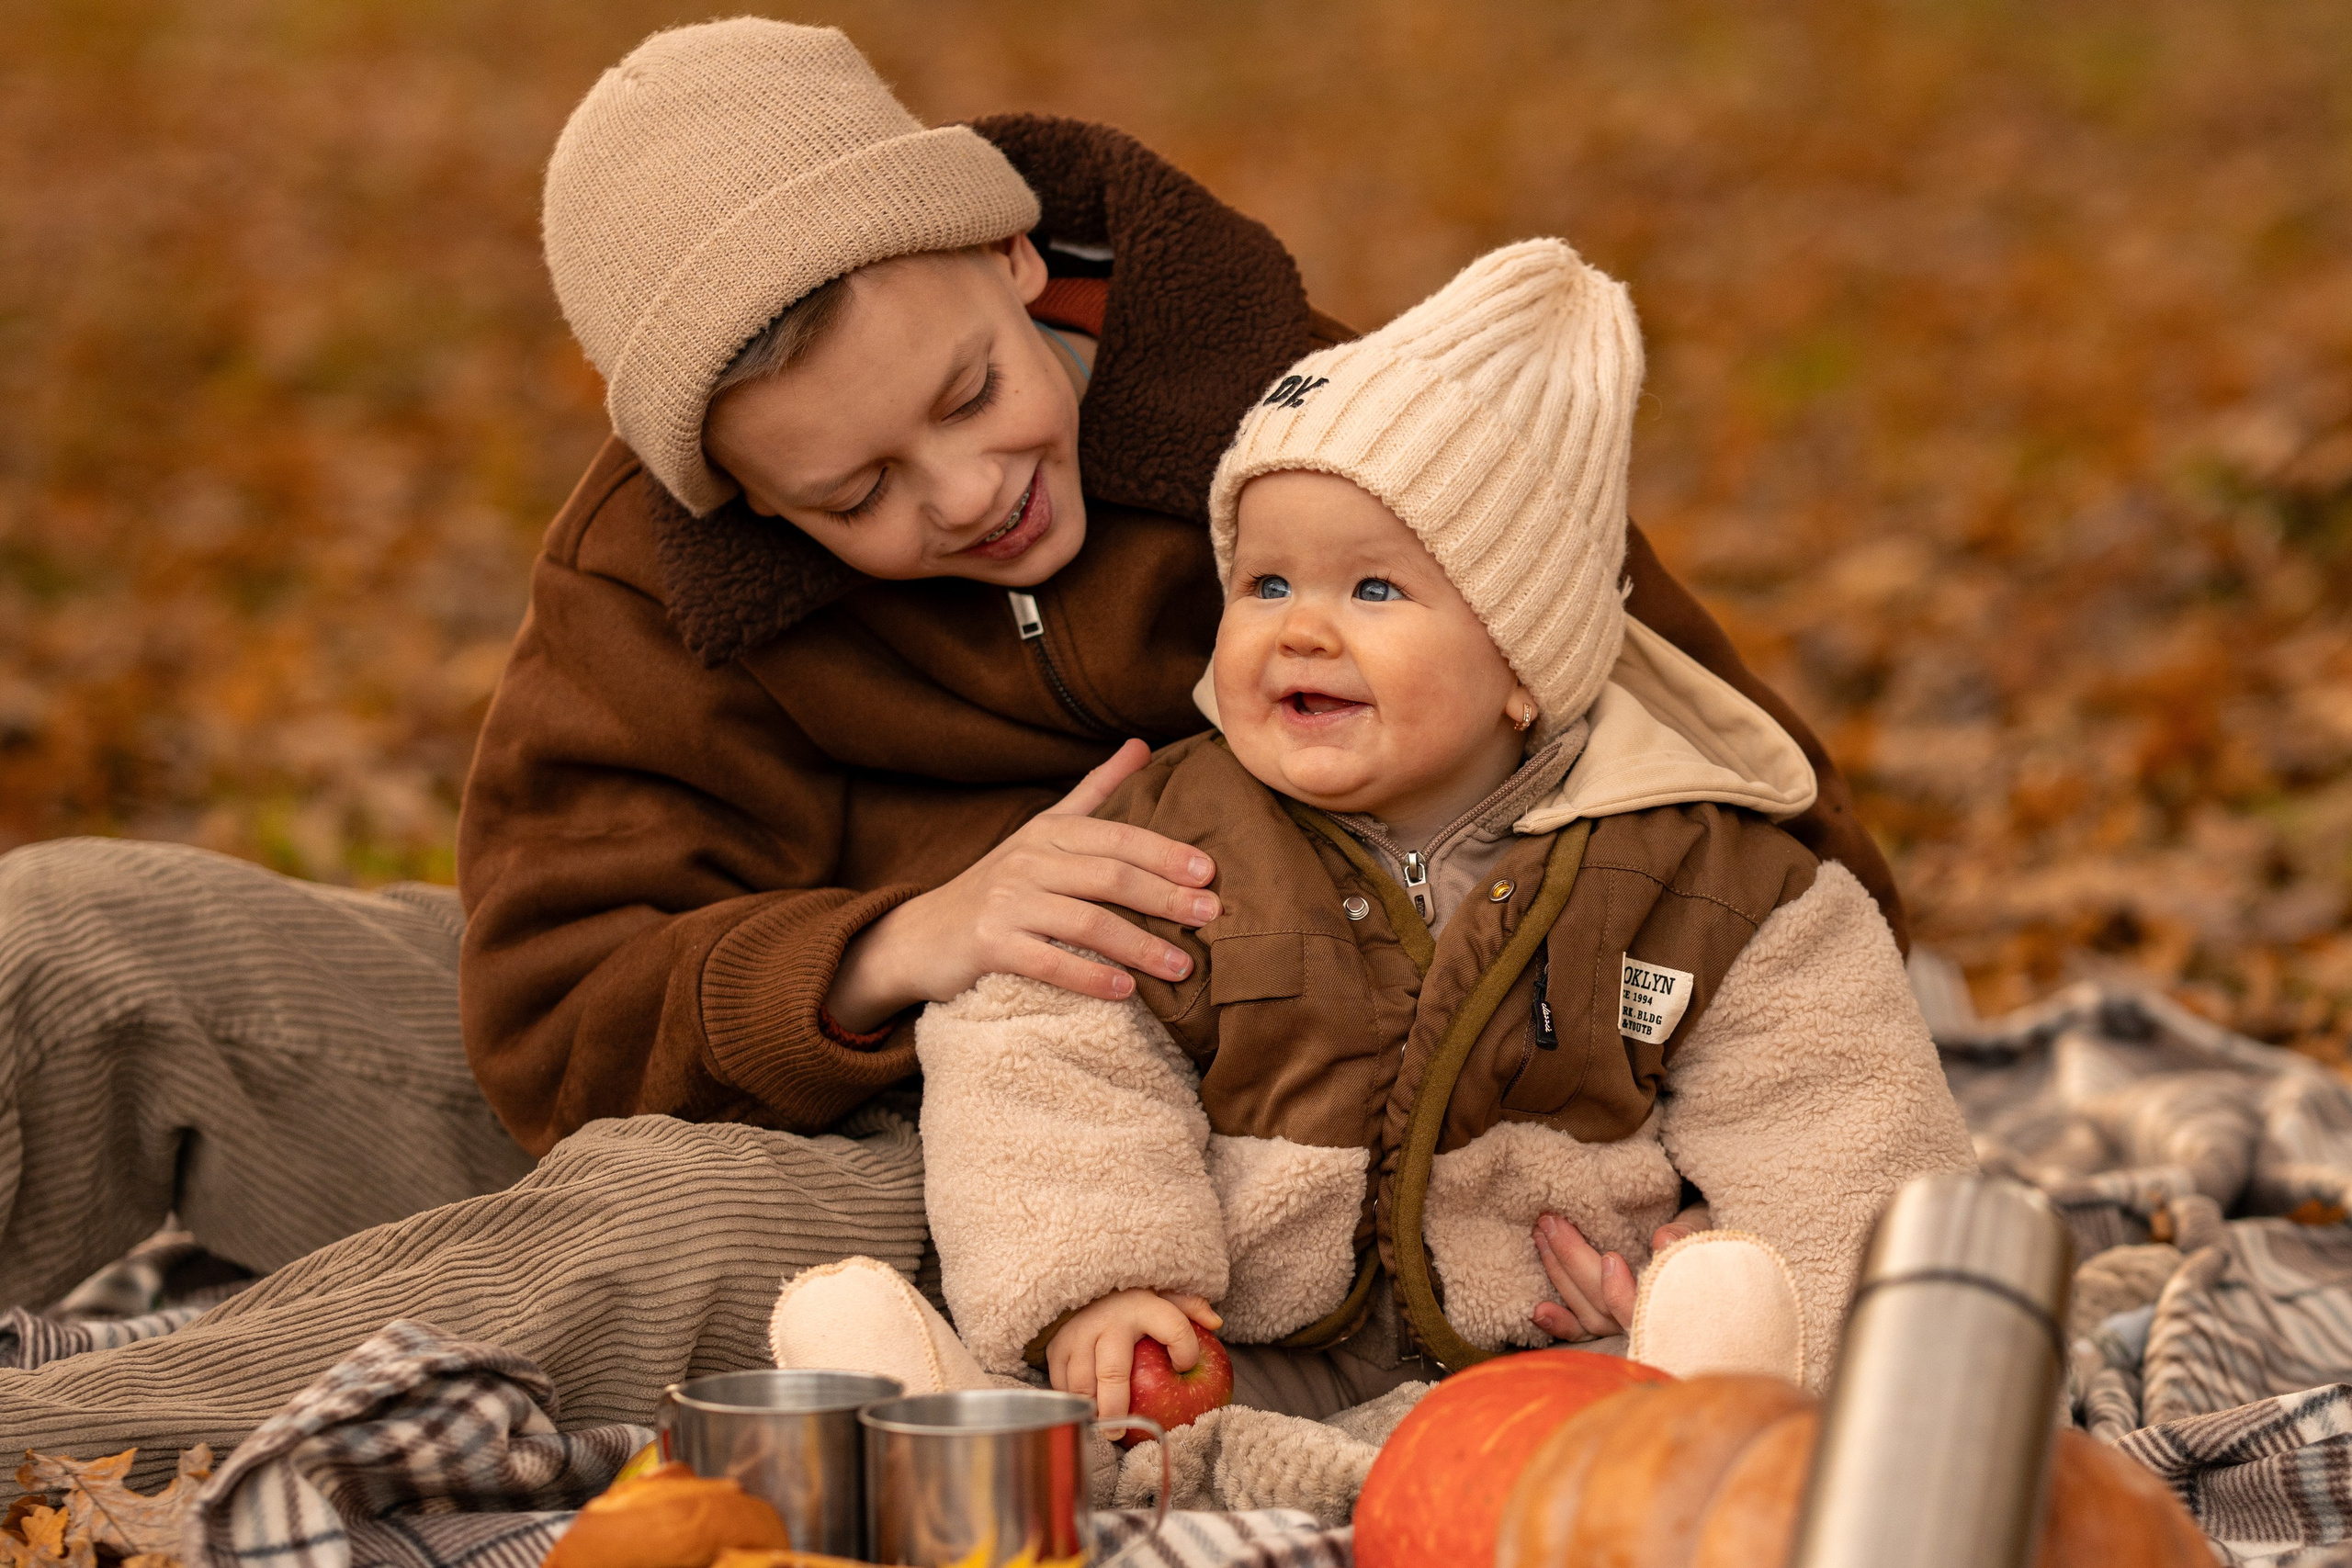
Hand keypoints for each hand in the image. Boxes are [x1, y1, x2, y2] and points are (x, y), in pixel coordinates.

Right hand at [823, 739, 1220, 1030]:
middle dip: (1165, 897)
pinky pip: (1049, 961)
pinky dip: (1090, 977)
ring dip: (1140, 945)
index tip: (1209, 872)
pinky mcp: (988, 945)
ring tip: (1182, 965)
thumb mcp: (1043, 831)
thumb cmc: (998, 885)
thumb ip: (1095, 791)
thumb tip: (1142, 744)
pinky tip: (1125, 990)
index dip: (1165, 853)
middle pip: (1109, 877)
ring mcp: (1006, 902)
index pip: (1117, 837)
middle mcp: (1027, 860)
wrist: (921, 935)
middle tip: (1210, 916)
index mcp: (1048, 832)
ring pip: (1086, 922)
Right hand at [1046, 1288, 1221, 1419]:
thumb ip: (1189, 1306)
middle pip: (1113, 1372)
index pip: (1172, 1327)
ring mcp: (1079, 1334)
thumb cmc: (1132, 1296)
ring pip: (1082, 1383)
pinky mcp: (1057, 1346)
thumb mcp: (1162, 1292)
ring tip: (1104, 1428)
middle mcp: (1108, 1320)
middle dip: (1117, 1406)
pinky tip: (1086, 1411)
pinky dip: (1074, 1401)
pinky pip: (1063, 1383)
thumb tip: (1215, 1323)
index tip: (1185, 1365)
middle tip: (1122, 1430)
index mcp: (1142, 1306)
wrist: (1082, 1278)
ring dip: (1092, 1410)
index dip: (1184, 1348)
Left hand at [1530, 1214, 1697, 1341]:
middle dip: (1574, 1261)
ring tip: (1540, 1237)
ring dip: (1559, 1275)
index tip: (1609, 1258)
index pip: (1645, 1306)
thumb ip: (1687, 1233)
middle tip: (1552, 1222)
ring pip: (1589, 1313)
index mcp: (1674, 1299)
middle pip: (1605, 1303)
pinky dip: (1559, 1324)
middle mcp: (1648, 1320)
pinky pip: (1582, 1331)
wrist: (1705, 1255)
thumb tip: (1663, 1240)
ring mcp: (1625, 1325)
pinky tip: (1537, 1311)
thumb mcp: (1703, 1228)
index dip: (1624, 1291)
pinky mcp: (1608, 1324)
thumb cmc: (1701, 1241)